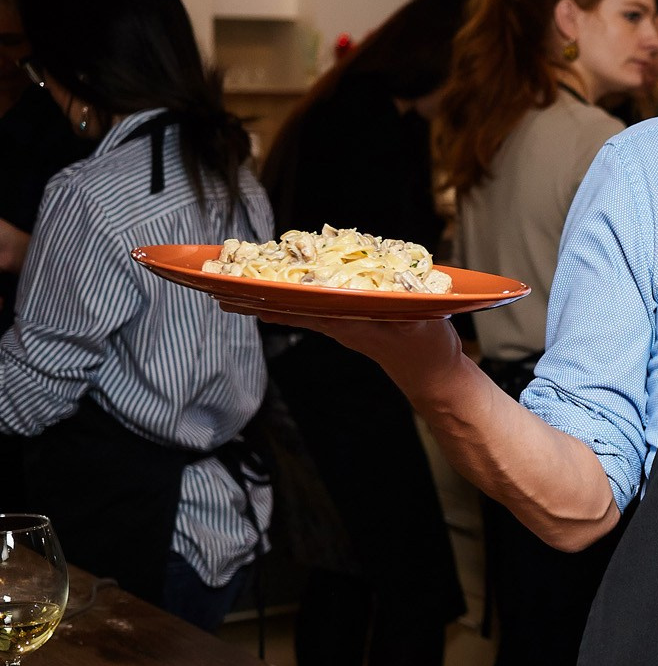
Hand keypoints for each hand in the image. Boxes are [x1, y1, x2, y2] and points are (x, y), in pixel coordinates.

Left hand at [220, 305, 463, 396]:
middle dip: (254, 298)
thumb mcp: (419, 327)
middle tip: (218, 288)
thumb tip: (386, 297)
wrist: (433, 376)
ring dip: (266, 300)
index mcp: (347, 321)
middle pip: (286, 308)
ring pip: (294, 309)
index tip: (237, 291)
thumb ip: (403, 314)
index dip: (268, 297)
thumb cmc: (426, 351)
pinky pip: (312, 309)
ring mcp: (341, 324)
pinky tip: (277, 298)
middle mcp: (337, 323)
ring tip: (234, 293)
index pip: (298, 307)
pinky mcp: (350, 323)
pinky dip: (291, 301)